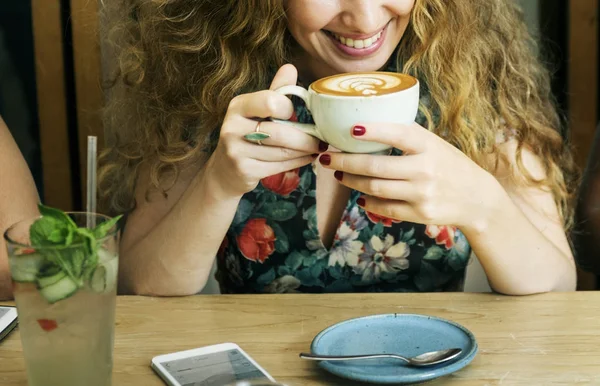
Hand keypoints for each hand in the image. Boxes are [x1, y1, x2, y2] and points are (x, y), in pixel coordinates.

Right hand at [206, 65, 324, 196]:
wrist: (225, 169)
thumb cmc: (248, 134)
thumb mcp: (257, 110)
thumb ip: (275, 91)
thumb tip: (290, 67)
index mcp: (238, 106)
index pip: (269, 102)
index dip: (288, 108)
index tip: (296, 113)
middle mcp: (233, 127)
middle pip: (280, 132)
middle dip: (306, 138)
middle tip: (321, 139)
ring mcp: (236, 151)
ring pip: (282, 152)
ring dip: (305, 151)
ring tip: (317, 148)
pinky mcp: (244, 170)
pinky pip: (279, 166)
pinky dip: (298, 162)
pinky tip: (307, 158)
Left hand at [318, 122, 501, 228]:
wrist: (477, 199)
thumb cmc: (449, 165)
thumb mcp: (434, 143)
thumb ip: (406, 136)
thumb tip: (364, 126)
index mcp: (429, 145)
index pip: (397, 134)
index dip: (373, 131)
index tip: (351, 128)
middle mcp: (425, 169)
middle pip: (375, 166)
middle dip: (344, 161)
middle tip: (326, 156)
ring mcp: (422, 194)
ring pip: (374, 187)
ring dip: (350, 180)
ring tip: (339, 173)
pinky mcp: (420, 214)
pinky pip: (384, 208)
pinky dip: (367, 201)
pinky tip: (359, 195)